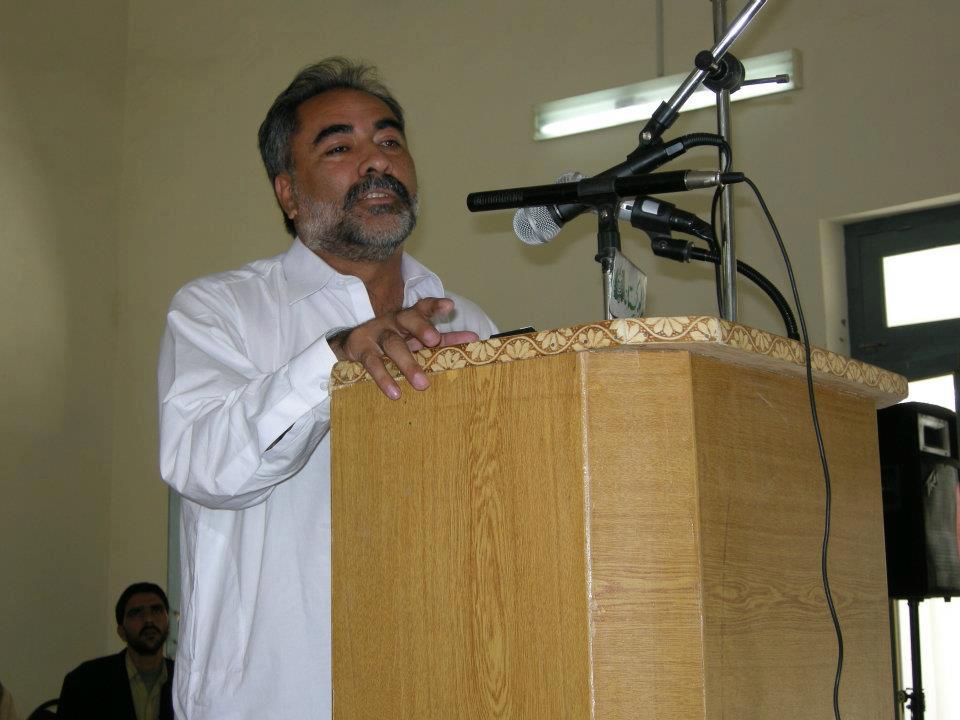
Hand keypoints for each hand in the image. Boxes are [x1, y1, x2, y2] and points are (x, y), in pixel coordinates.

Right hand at [327, 297, 477, 398]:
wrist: (352, 345)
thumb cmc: (394, 342)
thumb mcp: (417, 340)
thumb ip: (444, 340)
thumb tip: (474, 339)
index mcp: (409, 318)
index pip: (423, 307)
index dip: (435, 306)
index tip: (450, 306)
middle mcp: (393, 322)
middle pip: (408, 319)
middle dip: (422, 327)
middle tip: (434, 340)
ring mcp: (376, 334)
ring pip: (393, 344)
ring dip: (408, 364)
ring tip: (422, 384)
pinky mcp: (361, 350)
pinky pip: (373, 364)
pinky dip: (384, 378)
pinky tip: (395, 392)